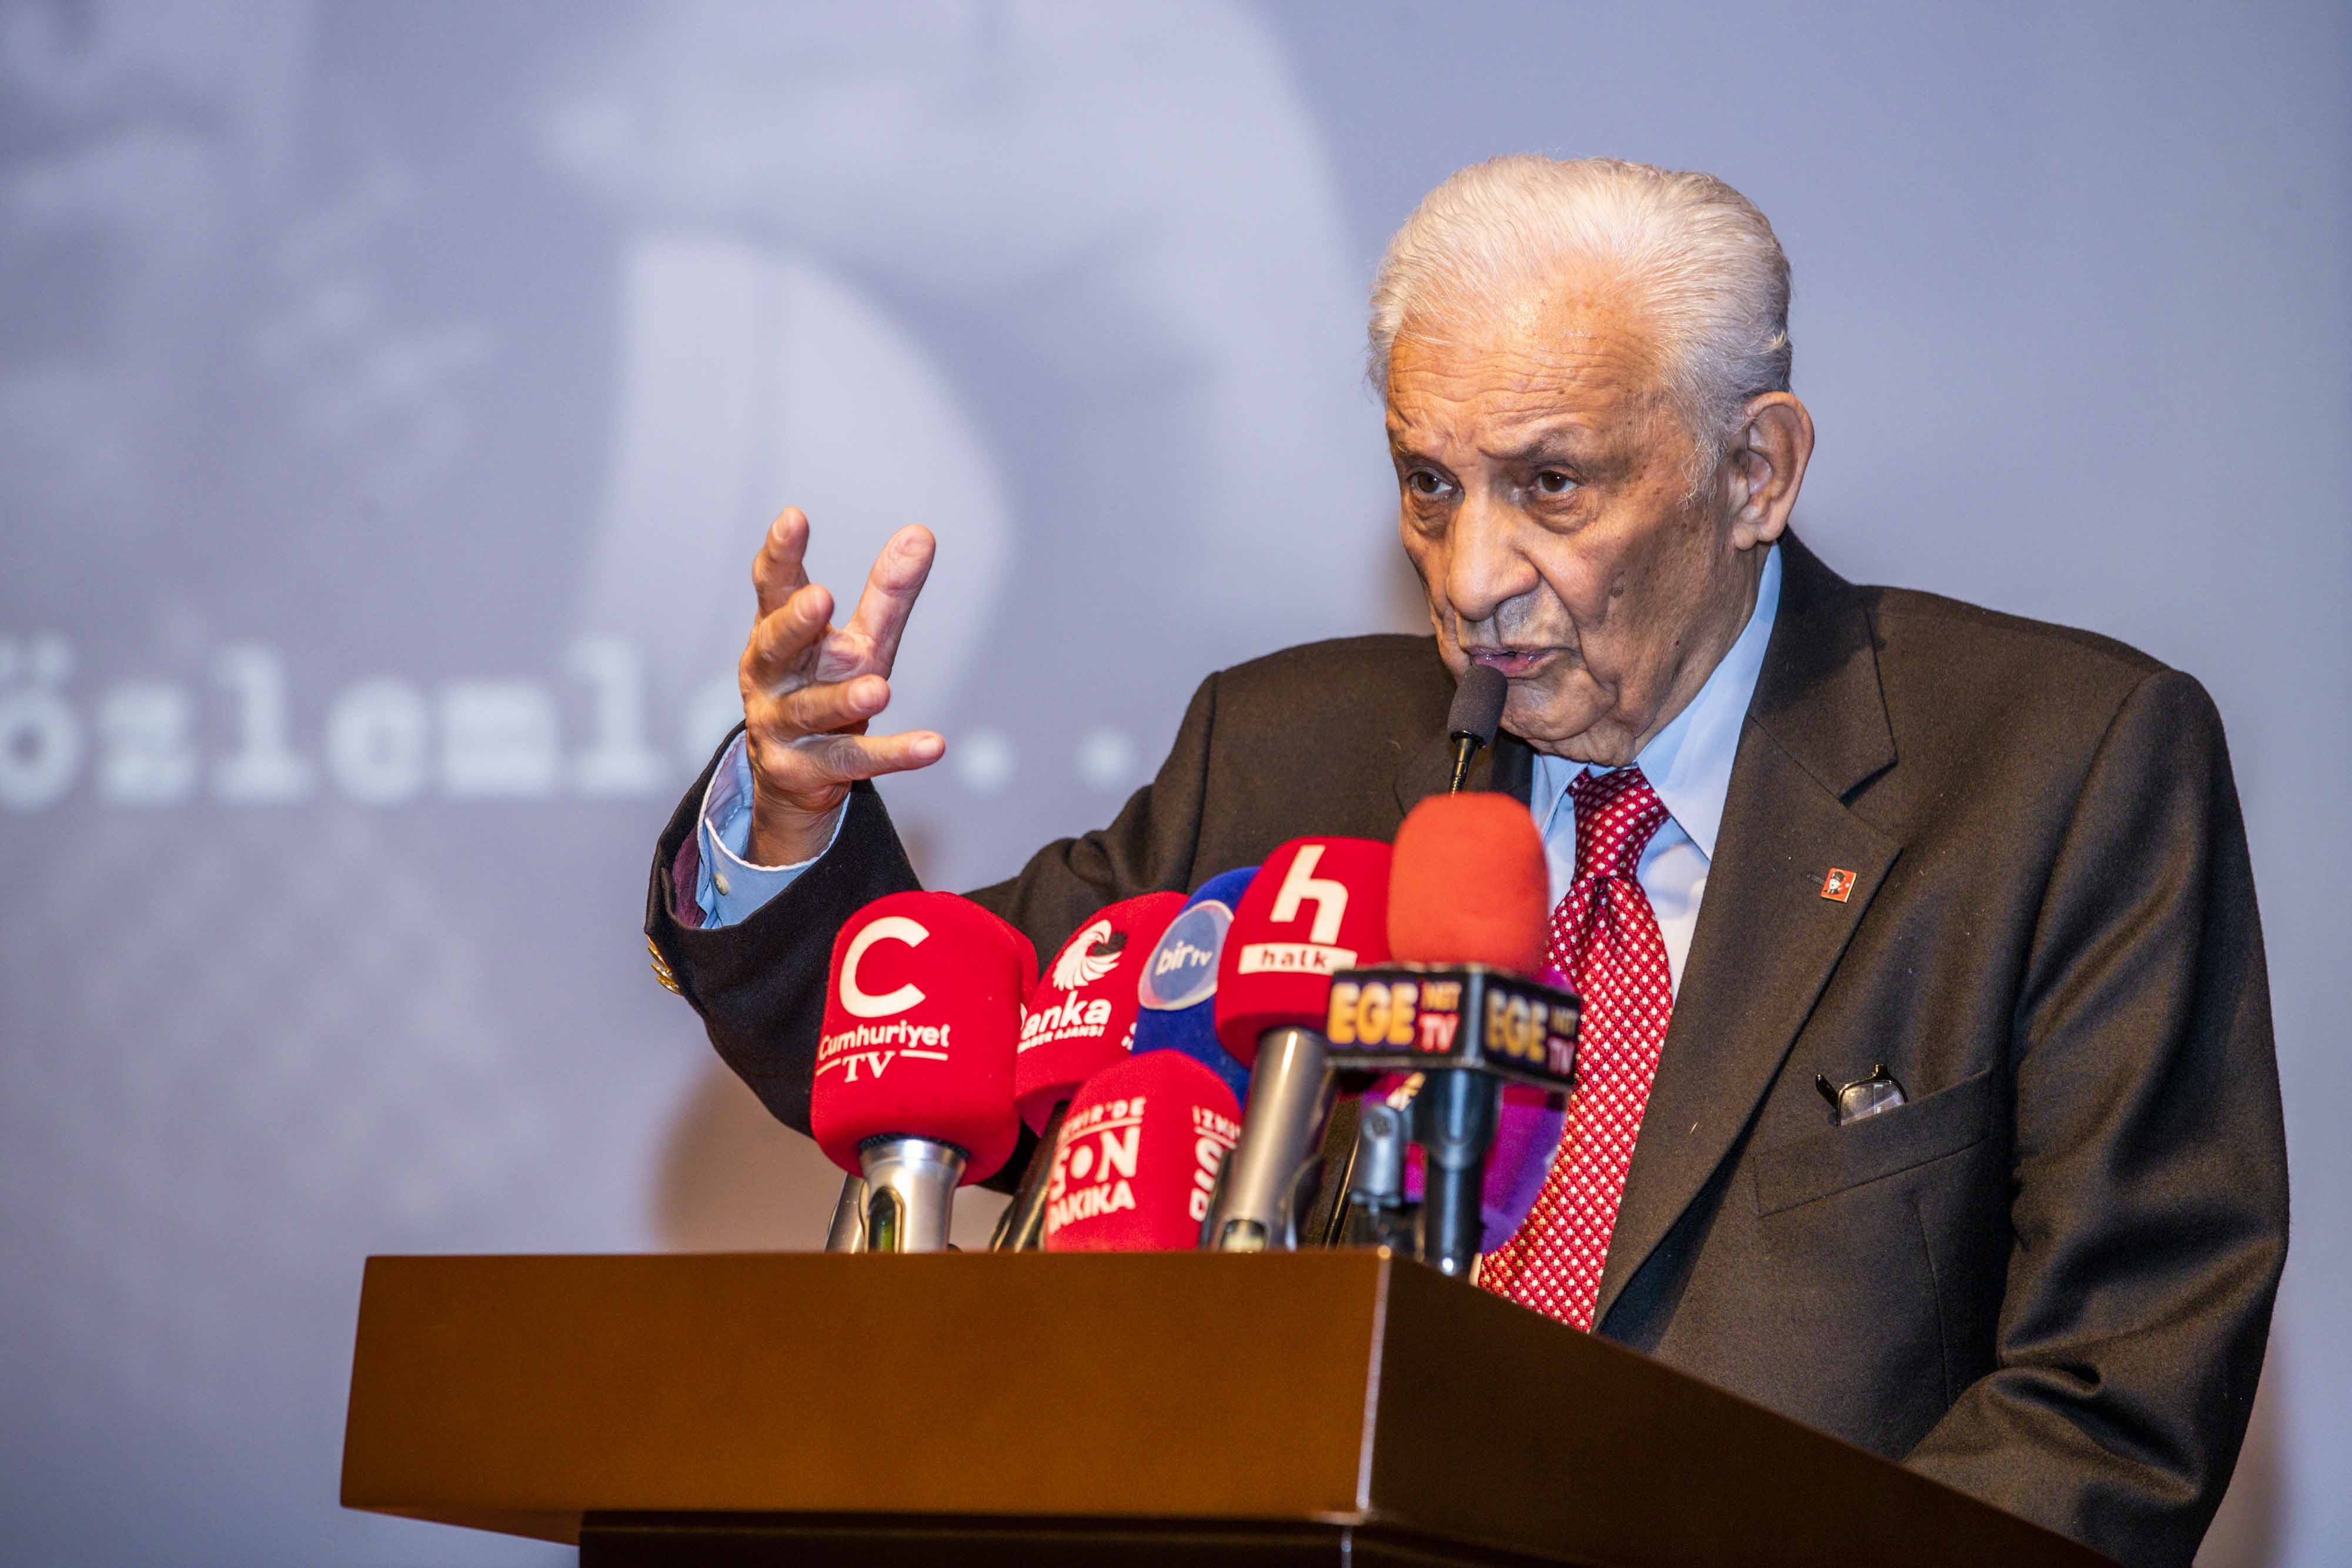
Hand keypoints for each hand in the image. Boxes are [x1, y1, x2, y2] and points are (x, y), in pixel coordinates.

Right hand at [737, 507, 942, 865]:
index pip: (773, 589)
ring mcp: (781, 727)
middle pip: (775, 647)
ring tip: (879, 690)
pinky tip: (931, 746)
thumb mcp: (860, 640)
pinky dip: (892, 755)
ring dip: (843, 700)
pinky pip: (851, 762)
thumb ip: (886, 593)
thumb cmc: (826, 687)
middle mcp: (771, 678)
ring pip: (810, 710)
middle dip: (795, 623)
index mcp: (778, 634)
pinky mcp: (804, 772)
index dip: (780, 555)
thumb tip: (922, 533)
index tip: (793, 519)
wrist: (794, 776)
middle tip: (819, 597)